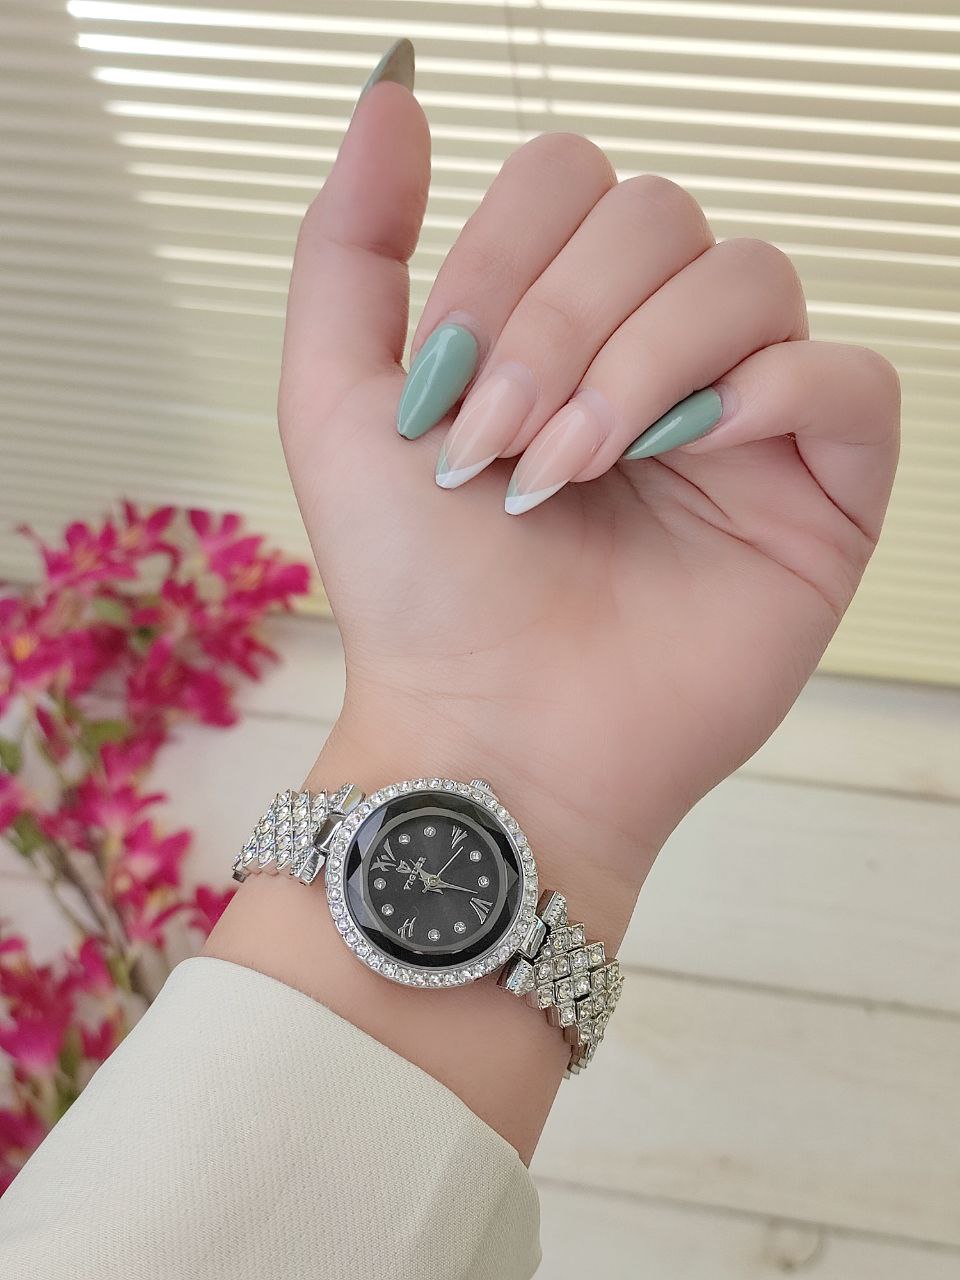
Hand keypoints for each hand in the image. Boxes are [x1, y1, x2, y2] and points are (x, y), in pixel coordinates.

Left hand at [279, 83, 898, 943]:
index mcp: (560, 324)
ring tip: (576, 472)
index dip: (504, 260)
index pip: (574, 183)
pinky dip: (773, 389)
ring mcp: (744, 424)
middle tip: (503, 447)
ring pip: (748, 278)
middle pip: (660, 217)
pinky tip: (694, 450)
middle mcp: (657, 355)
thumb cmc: (418, 590)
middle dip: (561, 322)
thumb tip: (392, 93)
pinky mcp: (819, 495)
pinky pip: (850, 379)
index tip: (444, 392)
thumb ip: (350, 245)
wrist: (489, 732)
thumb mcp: (337, 402)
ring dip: (641, 364)